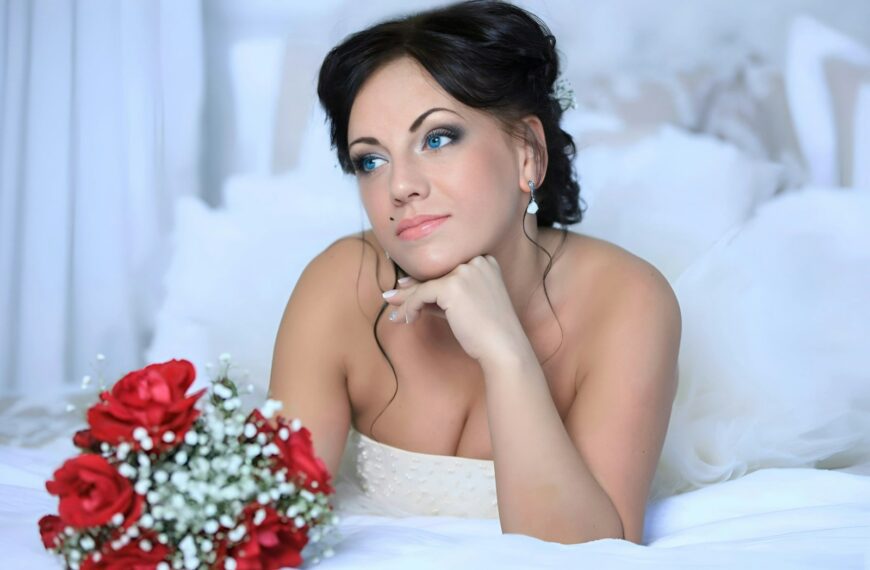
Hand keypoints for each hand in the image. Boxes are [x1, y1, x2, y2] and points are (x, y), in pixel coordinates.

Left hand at [381, 255, 526, 361]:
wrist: (503, 347)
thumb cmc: (487, 331)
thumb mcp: (464, 307)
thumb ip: (440, 297)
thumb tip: (408, 291)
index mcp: (485, 262)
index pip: (447, 270)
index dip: (425, 280)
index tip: (406, 287)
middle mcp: (476, 261)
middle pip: (435, 276)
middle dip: (411, 289)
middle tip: (391, 297)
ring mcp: (465, 271)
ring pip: (426, 285)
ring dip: (406, 300)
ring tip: (393, 312)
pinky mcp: (452, 286)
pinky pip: (421, 295)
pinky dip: (410, 307)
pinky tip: (407, 320)